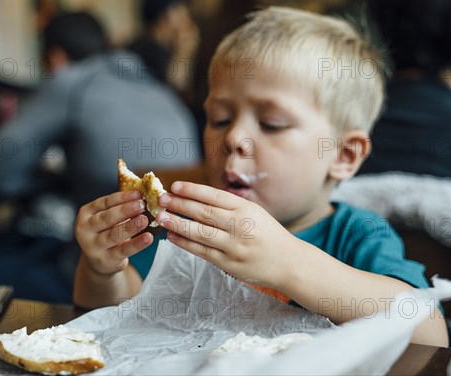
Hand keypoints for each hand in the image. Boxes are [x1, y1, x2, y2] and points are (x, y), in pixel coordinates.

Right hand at [75, 190, 152, 276]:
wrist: (99, 260)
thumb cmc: (106, 231)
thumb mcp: (108, 218)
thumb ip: (120, 207)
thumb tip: (142, 195)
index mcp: (86, 213)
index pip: (104, 202)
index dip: (122, 197)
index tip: (139, 193)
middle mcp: (85, 229)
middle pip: (107, 218)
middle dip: (125, 210)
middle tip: (141, 205)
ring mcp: (93, 246)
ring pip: (113, 235)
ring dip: (130, 226)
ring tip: (144, 220)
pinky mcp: (105, 260)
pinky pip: (123, 250)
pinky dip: (136, 244)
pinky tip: (148, 238)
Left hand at [156, 182, 298, 288]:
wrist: (288, 262)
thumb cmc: (267, 234)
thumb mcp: (254, 212)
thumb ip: (229, 206)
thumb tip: (195, 197)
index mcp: (246, 209)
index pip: (214, 196)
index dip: (192, 190)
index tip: (175, 186)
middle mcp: (240, 226)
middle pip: (204, 212)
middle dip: (180, 204)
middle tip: (162, 199)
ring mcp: (234, 246)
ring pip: (200, 232)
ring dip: (177, 224)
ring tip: (162, 217)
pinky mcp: (229, 264)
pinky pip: (202, 252)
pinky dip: (185, 243)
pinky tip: (172, 236)